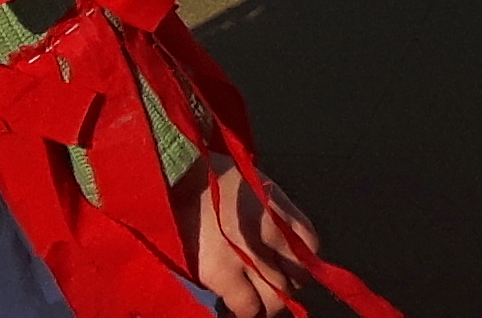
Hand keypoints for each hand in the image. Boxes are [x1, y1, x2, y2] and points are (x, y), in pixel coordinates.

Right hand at [182, 161, 325, 317]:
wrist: (170, 176)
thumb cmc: (209, 176)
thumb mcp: (253, 184)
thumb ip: (273, 216)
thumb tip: (284, 248)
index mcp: (277, 208)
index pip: (311, 248)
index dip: (301, 263)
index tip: (287, 268)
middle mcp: (269, 233)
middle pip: (297, 278)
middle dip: (285, 286)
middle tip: (269, 286)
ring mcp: (247, 256)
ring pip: (276, 299)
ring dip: (267, 303)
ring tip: (252, 299)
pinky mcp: (221, 274)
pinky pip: (247, 307)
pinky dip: (245, 311)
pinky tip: (232, 305)